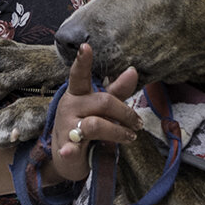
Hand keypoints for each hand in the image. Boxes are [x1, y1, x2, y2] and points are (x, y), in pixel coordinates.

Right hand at [46, 43, 141, 186]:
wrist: (66, 157)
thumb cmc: (85, 126)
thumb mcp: (101, 107)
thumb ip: (117, 91)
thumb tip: (133, 70)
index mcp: (78, 93)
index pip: (79, 75)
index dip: (82, 61)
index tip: (85, 46)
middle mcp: (70, 106)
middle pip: (103, 102)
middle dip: (125, 113)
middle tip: (138, 124)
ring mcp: (66, 126)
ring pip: (96, 124)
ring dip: (118, 131)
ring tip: (130, 137)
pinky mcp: (66, 147)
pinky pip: (72, 147)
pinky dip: (71, 149)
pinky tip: (70, 151)